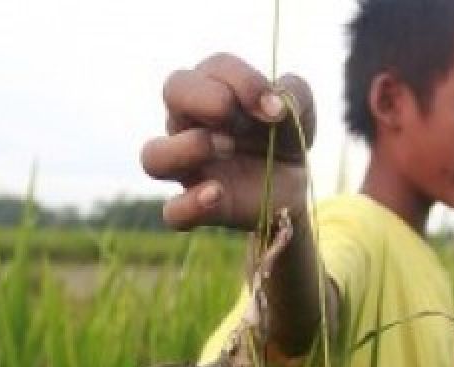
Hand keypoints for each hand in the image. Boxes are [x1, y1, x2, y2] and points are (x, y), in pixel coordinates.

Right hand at [140, 53, 315, 230]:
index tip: (276, 108)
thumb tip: (274, 104)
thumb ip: (293, 92)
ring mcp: (188, 168)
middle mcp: (190, 124)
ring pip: (153, 155)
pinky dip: (190, 204)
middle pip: (173, 90)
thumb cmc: (283, 138)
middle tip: (240, 122)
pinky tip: (218, 193)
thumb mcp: (300, 109)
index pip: (214, 68)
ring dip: (188, 147)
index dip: (243, 81)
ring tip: (226, 149)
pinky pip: (172, 212)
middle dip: (207, 99)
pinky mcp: (196, 208)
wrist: (292, 188)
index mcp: (213, 90)